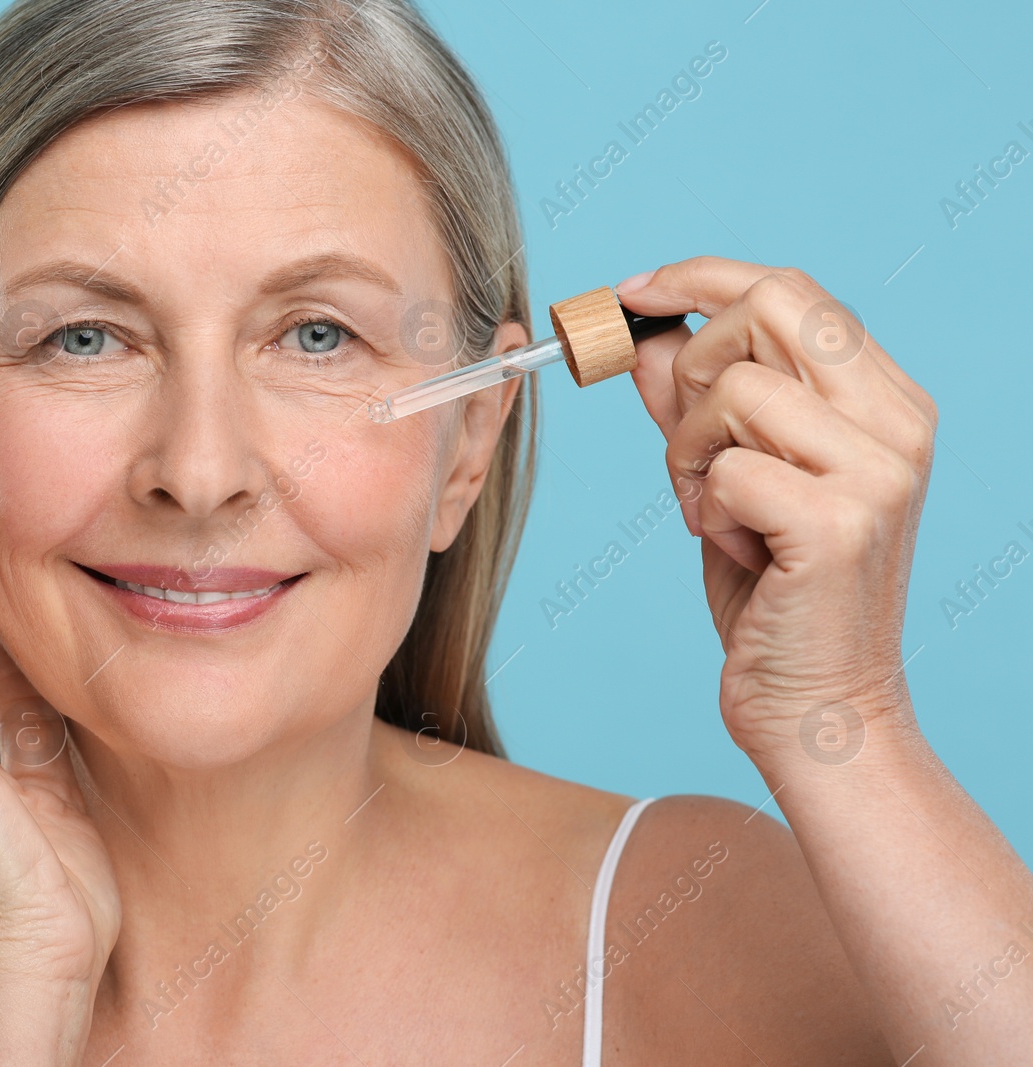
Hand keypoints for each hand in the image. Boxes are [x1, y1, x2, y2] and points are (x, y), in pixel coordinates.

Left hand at [617, 257, 936, 756]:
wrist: (818, 706)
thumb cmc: (775, 595)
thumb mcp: (724, 479)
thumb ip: (692, 405)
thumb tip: (646, 337)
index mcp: (885, 400)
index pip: (791, 289)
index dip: (700, 277)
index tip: (631, 294)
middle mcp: (898, 423)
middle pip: (763, 311)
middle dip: (690, 368)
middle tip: (687, 447)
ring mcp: (878, 470)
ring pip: (732, 390)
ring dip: (688, 453)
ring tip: (712, 513)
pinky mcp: (839, 521)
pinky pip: (724, 468)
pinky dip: (702, 507)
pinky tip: (733, 549)